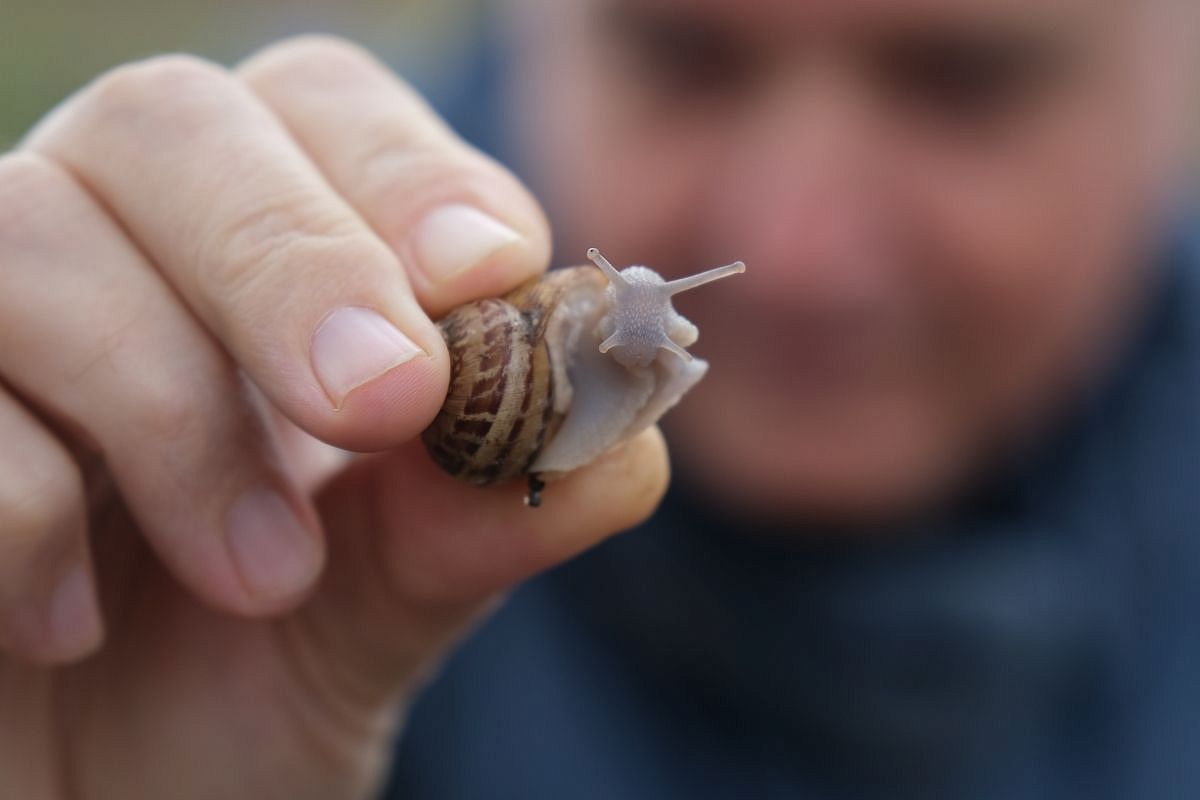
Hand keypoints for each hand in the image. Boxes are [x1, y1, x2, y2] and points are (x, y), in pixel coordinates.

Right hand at [0, 37, 666, 798]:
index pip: (320, 109)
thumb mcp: (389, 608)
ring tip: (259, 576)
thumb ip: (483, 514)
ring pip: (31, 230)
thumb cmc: (238, 701)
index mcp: (250, 264)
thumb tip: (626, 439)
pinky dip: (26, 504)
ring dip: (173, 407)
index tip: (486, 274)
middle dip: (294, 260)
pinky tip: (73, 627)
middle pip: (171, 120)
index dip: (405, 170)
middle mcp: (107, 254)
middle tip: (382, 400)